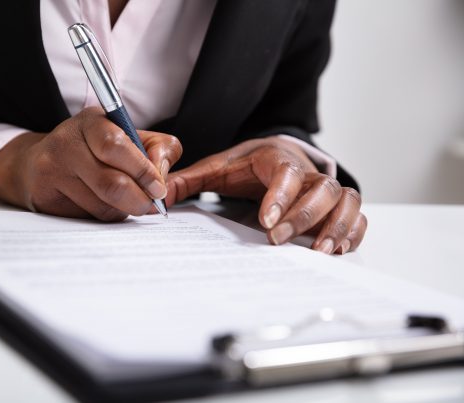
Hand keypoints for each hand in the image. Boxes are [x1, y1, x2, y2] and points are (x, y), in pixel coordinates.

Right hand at [0, 107, 181, 220]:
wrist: (38, 163)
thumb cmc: (97, 150)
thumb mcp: (131, 137)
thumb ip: (159, 148)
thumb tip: (162, 176)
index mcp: (92, 121)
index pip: (116, 147)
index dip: (142, 171)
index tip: (159, 189)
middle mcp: (66, 142)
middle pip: (111, 184)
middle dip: (138, 200)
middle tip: (149, 204)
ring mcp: (51, 170)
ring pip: (101, 206)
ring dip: (121, 210)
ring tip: (122, 200)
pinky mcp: (44, 196)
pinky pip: (86, 217)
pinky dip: (102, 216)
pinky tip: (99, 203)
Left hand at [165, 137, 366, 253]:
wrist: (274, 152)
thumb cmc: (246, 165)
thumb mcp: (216, 169)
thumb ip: (187, 181)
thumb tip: (157, 195)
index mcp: (276, 159)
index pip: (286, 173)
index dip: (281, 196)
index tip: (266, 222)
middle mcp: (307, 172)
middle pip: (322, 188)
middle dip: (304, 216)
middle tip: (278, 240)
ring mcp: (326, 188)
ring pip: (347, 200)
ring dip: (338, 225)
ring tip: (321, 251)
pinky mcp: (337, 205)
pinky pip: (358, 216)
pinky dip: (353, 232)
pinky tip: (336, 250)